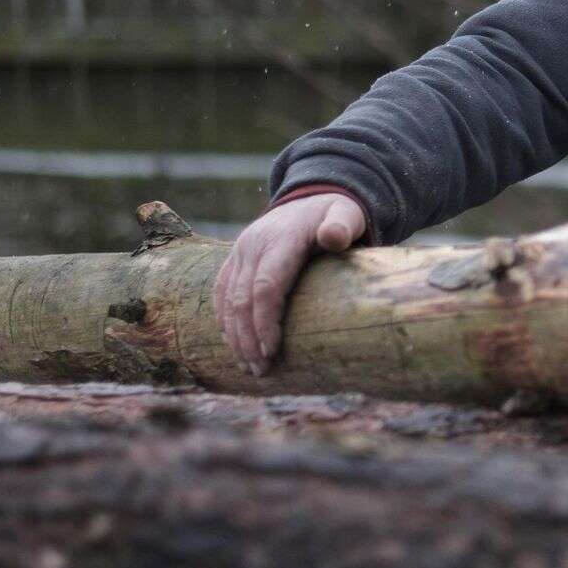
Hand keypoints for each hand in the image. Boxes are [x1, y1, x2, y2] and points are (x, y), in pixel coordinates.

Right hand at [213, 194, 365, 375]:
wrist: (311, 197)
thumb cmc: (337, 214)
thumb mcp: (347, 214)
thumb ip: (342, 225)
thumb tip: (333, 237)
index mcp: (281, 239)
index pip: (266, 286)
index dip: (265, 321)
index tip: (272, 351)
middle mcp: (254, 245)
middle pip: (242, 299)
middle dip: (249, 338)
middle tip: (261, 370)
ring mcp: (240, 252)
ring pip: (227, 300)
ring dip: (235, 336)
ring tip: (250, 367)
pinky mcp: (234, 260)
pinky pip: (220, 292)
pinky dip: (224, 321)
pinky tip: (235, 346)